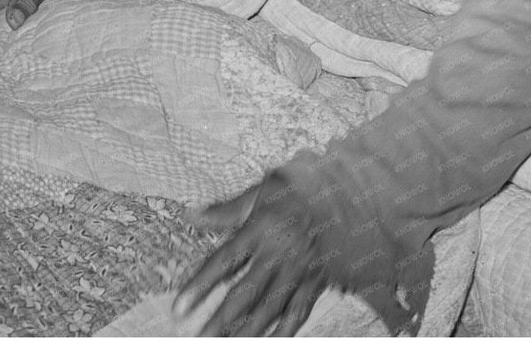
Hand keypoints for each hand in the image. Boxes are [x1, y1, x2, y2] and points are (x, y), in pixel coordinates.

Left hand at [174, 177, 332, 336]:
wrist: (351, 193)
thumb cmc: (303, 188)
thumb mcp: (264, 189)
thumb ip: (227, 209)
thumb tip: (192, 214)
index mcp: (262, 228)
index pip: (224, 262)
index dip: (200, 286)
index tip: (179, 307)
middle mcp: (280, 253)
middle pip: (245, 294)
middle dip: (219, 321)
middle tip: (198, 340)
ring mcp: (299, 271)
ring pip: (269, 309)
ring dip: (245, 333)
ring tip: (224, 349)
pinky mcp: (316, 282)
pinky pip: (298, 313)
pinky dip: (282, 333)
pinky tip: (266, 345)